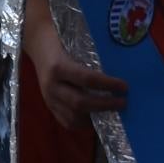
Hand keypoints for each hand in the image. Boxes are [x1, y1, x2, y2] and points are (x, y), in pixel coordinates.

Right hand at [24, 0, 126, 127]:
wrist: (38, 44)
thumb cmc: (60, 39)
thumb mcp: (74, 43)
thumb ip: (92, 57)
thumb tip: (119, 67)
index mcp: (58, 67)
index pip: (87, 79)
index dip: (108, 85)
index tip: (124, 86)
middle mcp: (51, 85)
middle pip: (80, 102)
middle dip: (105, 105)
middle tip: (123, 102)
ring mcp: (48, 98)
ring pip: (73, 116)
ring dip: (95, 117)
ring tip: (111, 112)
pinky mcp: (48, 105)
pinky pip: (66, 121)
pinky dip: (82, 123)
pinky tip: (94, 118)